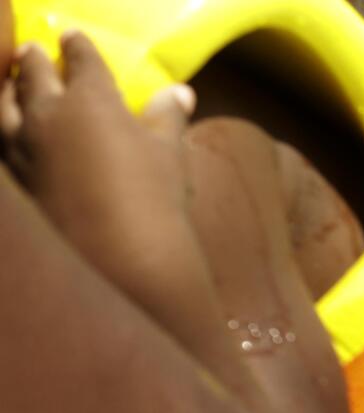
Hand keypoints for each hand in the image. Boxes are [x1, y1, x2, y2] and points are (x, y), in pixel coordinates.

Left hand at [1, 34, 208, 324]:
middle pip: (31, 72)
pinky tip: (11, 133)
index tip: (73, 37)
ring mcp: (24, 146)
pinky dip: (4, 129)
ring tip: (14, 85)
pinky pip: (0, 143)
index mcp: (92, 98)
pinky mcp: (15, 178)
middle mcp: (48, 113)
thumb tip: (179, 92)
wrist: (121, 257)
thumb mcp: (170, 155)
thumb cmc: (155, 200)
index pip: (80, 58)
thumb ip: (167, 118)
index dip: (77, 45)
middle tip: (35, 52)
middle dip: (34, 59)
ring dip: (9, 89)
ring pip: (4, 103)